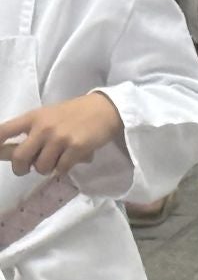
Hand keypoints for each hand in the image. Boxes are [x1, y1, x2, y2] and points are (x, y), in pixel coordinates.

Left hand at [0, 92, 122, 177]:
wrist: (105, 109)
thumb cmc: (74, 113)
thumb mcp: (47, 116)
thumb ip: (29, 132)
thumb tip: (5, 153)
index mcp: (32, 118)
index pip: (4, 131)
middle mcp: (43, 128)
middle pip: (20, 157)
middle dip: (20, 168)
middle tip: (25, 170)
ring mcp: (60, 138)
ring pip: (42, 167)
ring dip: (47, 169)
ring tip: (56, 161)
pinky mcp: (77, 148)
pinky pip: (62, 169)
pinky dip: (64, 169)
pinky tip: (69, 161)